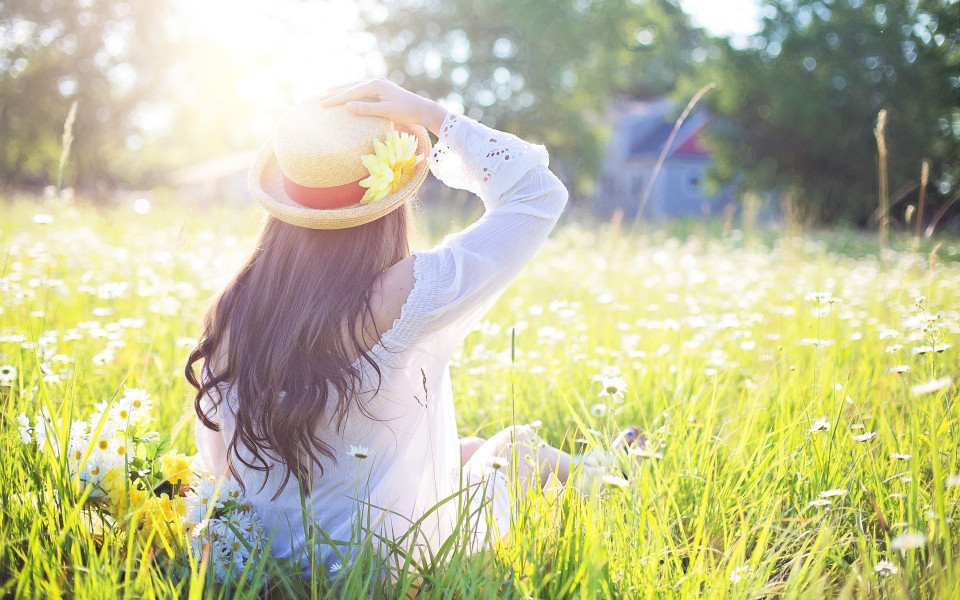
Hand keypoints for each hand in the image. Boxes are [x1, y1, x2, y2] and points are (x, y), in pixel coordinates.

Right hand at [318, 78, 447, 135]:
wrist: (423, 109)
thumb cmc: (406, 112)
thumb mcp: (386, 112)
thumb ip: (366, 109)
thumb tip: (347, 105)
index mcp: (376, 85)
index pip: (351, 92)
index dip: (336, 98)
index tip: (322, 104)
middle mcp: (376, 81)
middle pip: (351, 86)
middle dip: (335, 93)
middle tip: (319, 99)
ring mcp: (379, 85)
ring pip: (356, 86)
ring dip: (342, 90)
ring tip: (328, 93)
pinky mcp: (382, 90)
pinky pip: (362, 90)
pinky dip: (352, 92)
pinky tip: (347, 95)